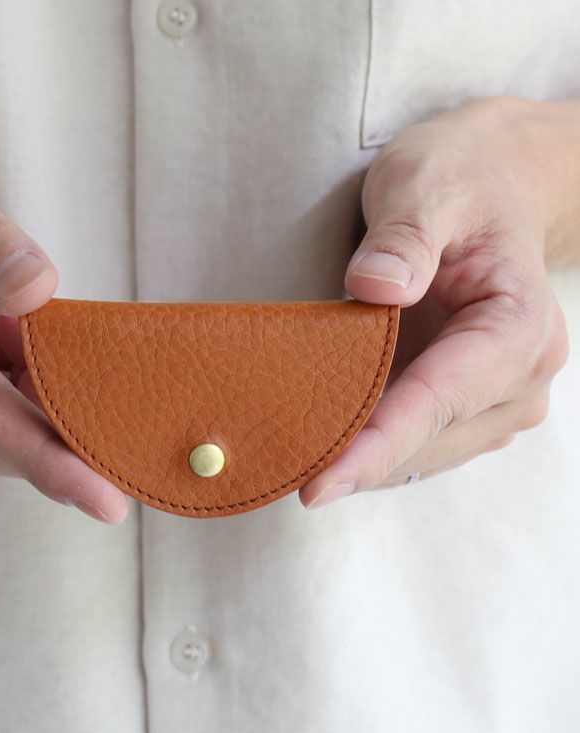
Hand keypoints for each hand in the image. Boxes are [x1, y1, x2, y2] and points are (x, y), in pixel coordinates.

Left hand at [300, 97, 577, 508]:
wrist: (491, 184)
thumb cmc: (459, 181)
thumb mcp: (425, 185)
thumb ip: (404, 236)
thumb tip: (377, 288)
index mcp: (518, 325)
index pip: (438, 400)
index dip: (375, 447)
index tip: (318, 485)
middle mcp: (519, 375)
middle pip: (427, 441)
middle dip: (357, 465)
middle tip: (280, 476)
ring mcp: (496, 396)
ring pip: (422, 454)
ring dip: (361, 464)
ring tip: (293, 466)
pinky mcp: (468, 402)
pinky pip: (417, 441)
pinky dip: (372, 448)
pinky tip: (326, 446)